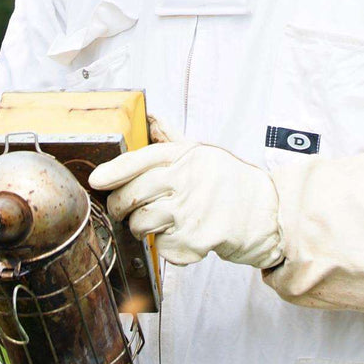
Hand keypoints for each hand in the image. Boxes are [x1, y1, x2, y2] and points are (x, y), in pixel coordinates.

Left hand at [88, 139, 283, 269]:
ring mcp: (189, 212)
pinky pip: (161, 246)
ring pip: (141, 223)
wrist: (267, 214)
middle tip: (122, 210)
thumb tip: (151, 117)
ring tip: (158, 223)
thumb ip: (173, 138)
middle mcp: (185, 180)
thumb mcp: (204, 153)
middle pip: (133, 195)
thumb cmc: (232, 182)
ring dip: (141, 228)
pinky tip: (182, 236)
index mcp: (185, 156)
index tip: (96, 181)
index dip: (114, 171)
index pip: (140, 160)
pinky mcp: (193, 241)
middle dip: (120, 206)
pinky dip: (166, 246)